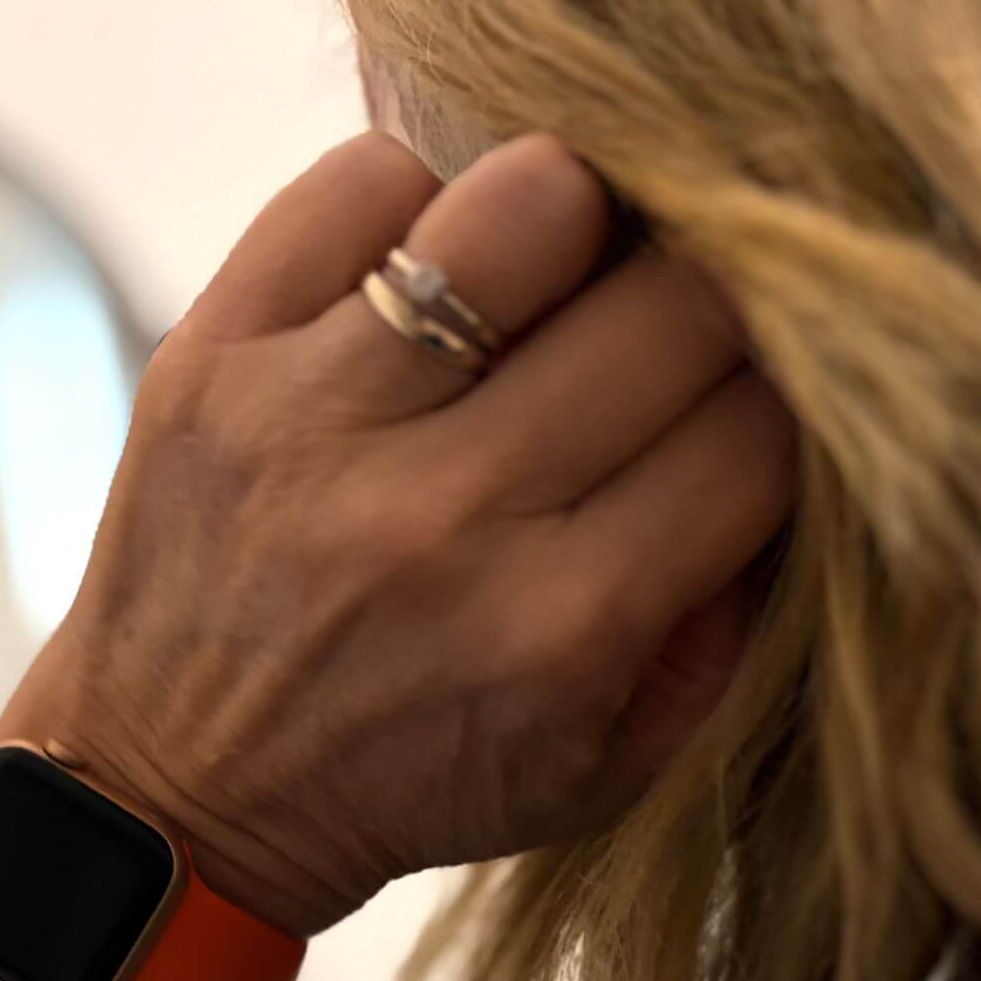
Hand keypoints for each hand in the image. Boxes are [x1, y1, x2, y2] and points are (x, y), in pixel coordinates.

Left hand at [0, 131, 797, 937]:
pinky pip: (360, 183)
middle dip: (709, 305)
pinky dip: (416, 209)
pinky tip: (418, 295)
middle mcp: (442, 517)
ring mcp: (316, 424)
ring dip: (576, 229)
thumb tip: (798, 458)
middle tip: (666, 341)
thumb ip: (724, 634)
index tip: (756, 402)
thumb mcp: (598, 774)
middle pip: (676, 302)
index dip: (790, 398)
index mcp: (561, 628)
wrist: (181, 798)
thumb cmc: (400, 781)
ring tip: (547, 297)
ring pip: (531, 202)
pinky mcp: (213, 361)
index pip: (762, 429)